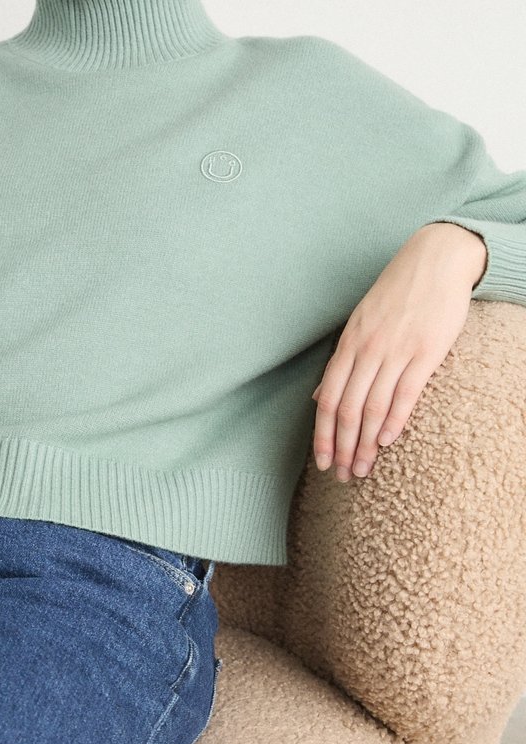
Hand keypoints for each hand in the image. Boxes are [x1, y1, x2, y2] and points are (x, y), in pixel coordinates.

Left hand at [311, 222, 487, 480]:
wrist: (435, 260)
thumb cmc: (395, 296)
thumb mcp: (359, 325)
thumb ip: (340, 363)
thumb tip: (316, 397)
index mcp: (348, 346)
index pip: (327, 401)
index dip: (322, 436)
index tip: (323, 462)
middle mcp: (367, 350)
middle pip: (346, 410)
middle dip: (342, 448)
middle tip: (343, 476)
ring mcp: (396, 351)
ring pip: (372, 408)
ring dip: (365, 444)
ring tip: (362, 469)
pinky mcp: (425, 352)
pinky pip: (405, 393)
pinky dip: (393, 421)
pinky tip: (386, 442)